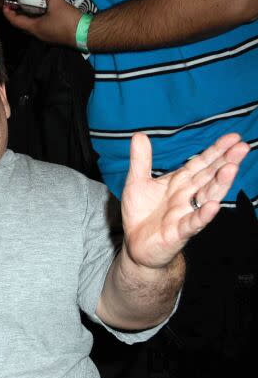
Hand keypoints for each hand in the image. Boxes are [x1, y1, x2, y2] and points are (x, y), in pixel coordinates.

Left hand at [2, 0, 81, 46]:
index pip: (15, 21)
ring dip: (28, 16)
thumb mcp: (58, 4)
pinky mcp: (54, 33)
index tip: (4, 5)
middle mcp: (38, 33)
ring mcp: (46, 35)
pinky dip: (38, 17)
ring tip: (27, 4)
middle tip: (15, 3)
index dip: (8, 13)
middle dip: (17, 14)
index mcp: (34, 28)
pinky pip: (41, 24)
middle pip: (22, 24)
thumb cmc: (68, 22)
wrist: (85, 34)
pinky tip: (43, 8)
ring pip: (32, 25)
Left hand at [120, 132, 248, 269]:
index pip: (201, 163)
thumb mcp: (136, 182)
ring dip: (219, 184)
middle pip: (209, 177)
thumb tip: (140, 134)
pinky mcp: (179, 232)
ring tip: (231, 168)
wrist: (136, 244)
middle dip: (225, 162)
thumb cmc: (141, 212)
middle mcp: (188, 196)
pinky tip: (213, 206)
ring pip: (206, 197)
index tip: (233, 137)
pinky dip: (202, 215)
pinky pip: (193, 223)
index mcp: (180, 182)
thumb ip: (140, 160)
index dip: (216, 151)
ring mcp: (186, 214)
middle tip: (242, 147)